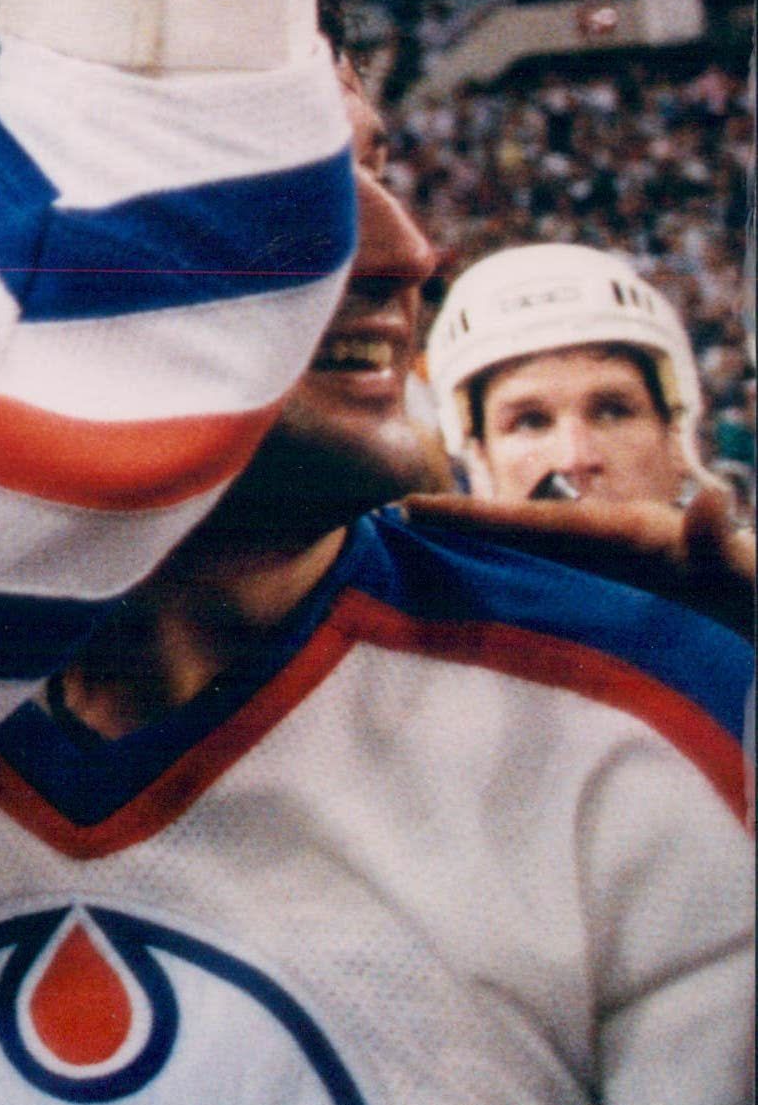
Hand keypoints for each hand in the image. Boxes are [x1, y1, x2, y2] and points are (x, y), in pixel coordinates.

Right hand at [401, 487, 754, 632]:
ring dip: (471, 560)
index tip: (409, 505)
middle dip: (453, 528)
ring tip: (409, 559)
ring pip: (522, 564)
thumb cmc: (751, 592)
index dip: (469, 516)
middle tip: (384, 522)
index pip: (530, 523)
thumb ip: (717, 543)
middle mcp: (599, 546)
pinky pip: (541, 596)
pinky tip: (470, 605)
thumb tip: (716, 500)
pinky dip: (501, 594)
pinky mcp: (606, 602)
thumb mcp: (741, 572)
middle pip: (512, 536)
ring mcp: (601, 574)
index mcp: (616, 532)